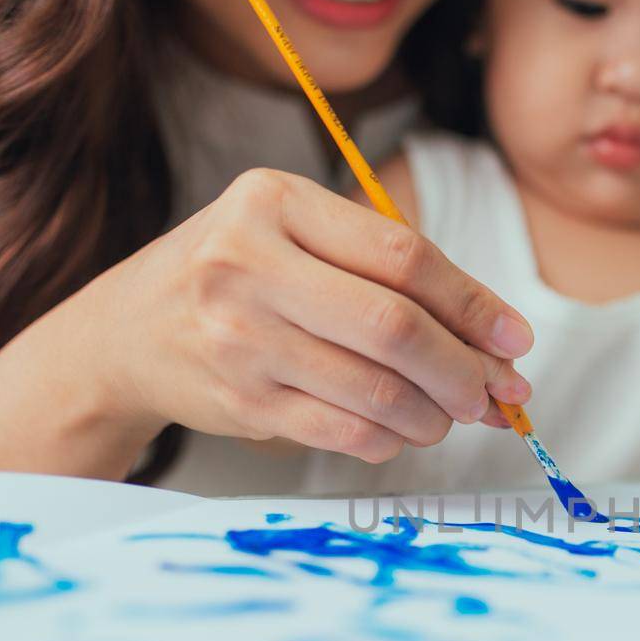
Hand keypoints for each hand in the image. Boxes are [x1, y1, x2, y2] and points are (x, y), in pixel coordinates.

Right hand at [46, 168, 526, 465]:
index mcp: (273, 202)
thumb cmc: (234, 277)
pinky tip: (400, 430)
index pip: (402, 257)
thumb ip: (382, 268)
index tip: (515, 339)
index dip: (473, 304)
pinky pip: (345, 431)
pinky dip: (389, 438)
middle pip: (395, 328)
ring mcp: (240, 340)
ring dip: (433, 413)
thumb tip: (496, 338)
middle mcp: (248, 265)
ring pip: (376, 389)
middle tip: (496, 392)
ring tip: (451, 415)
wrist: (124, 334)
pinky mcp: (241, 402)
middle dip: (464, 370)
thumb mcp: (292, 235)